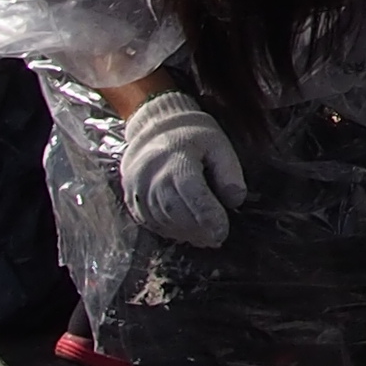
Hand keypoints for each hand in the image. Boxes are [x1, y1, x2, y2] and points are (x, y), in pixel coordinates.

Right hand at [119, 90, 246, 247]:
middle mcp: (151, 174)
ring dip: (184, 232)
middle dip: (197, 229)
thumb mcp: (219, 144)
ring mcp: (137, 188)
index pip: (192, 192)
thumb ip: (229, 171)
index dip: (208, 215)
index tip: (222, 232)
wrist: (154, 128)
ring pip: (161, 219)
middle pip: (174, 210)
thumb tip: (235, 201)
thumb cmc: (192, 137)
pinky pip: (149, 221)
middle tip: (216, 237)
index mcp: (176, 158)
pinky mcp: (131, 198)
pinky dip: (169, 230)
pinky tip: (186, 231)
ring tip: (205, 236)